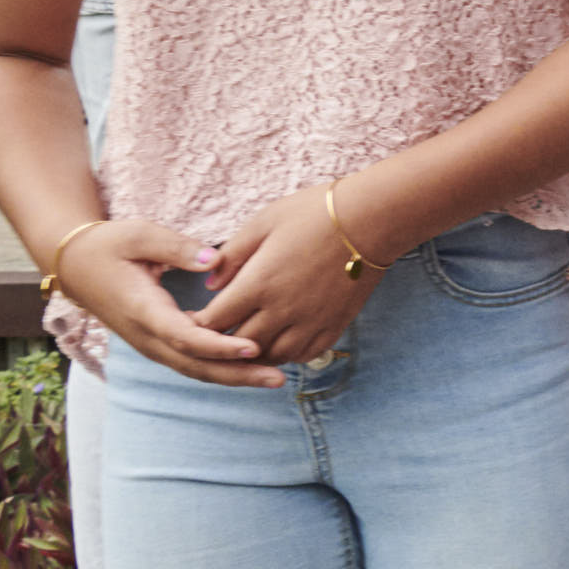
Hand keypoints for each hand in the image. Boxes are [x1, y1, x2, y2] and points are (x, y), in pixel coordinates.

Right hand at [56, 218, 283, 387]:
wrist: (75, 264)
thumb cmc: (108, 245)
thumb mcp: (139, 235)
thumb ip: (176, 247)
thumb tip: (214, 260)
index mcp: (142, 309)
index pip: (184, 336)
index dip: (219, 345)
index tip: (253, 346)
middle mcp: (145, 334)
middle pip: (194, 365)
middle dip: (237, 374)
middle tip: (278, 378)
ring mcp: (150, 342)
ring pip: (193, 368)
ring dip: (233, 376)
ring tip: (274, 378)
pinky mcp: (156, 341)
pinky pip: (190, 360)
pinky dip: (219, 366)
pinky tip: (251, 364)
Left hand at [190, 184, 380, 367]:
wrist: (373, 219)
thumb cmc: (315, 213)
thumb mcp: (263, 222)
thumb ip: (232, 255)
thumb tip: (210, 284)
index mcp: (259, 283)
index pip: (215, 320)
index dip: (199, 323)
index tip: (194, 318)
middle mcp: (283, 310)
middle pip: (239, 343)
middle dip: (222, 340)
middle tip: (215, 332)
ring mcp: (311, 321)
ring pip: (272, 355)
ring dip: (255, 352)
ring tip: (246, 341)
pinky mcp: (335, 324)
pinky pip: (304, 354)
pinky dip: (287, 354)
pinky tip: (282, 341)